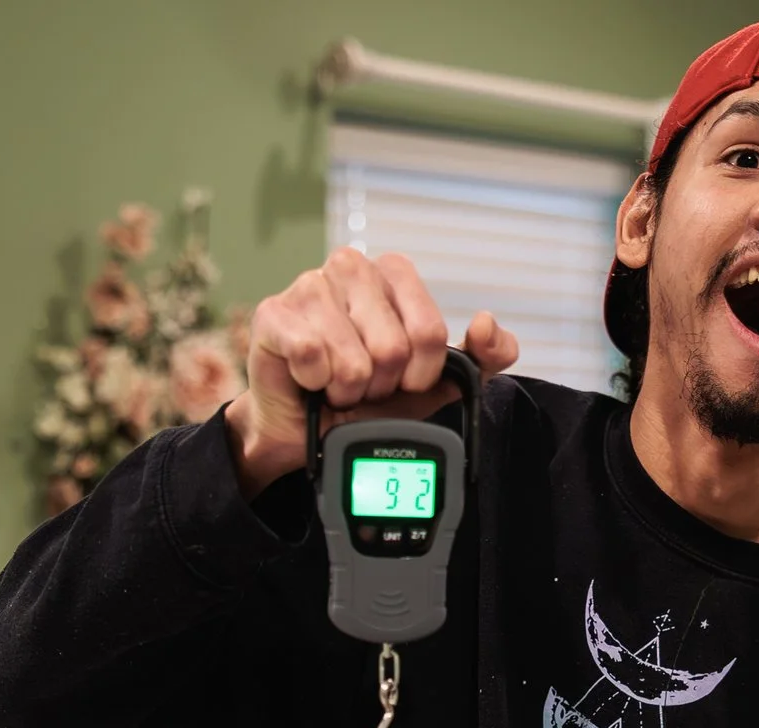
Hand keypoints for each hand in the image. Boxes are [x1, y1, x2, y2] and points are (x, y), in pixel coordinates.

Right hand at [225, 249, 519, 494]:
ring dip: (347, 389)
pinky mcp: (273, 313)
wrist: (308, 430)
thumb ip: (481, 357)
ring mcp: (309, 285)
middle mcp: (351, 267)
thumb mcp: (435, 382)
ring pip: (353, 360)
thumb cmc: (367, 396)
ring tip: (336, 383)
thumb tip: (485, 324)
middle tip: (363, 384)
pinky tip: (308, 378)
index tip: (402, 382)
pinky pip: (312, 357)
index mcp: (394, 273)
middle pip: (393, 348)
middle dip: (381, 384)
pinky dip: (315, 384)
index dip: (419, 373)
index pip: (430, 332)